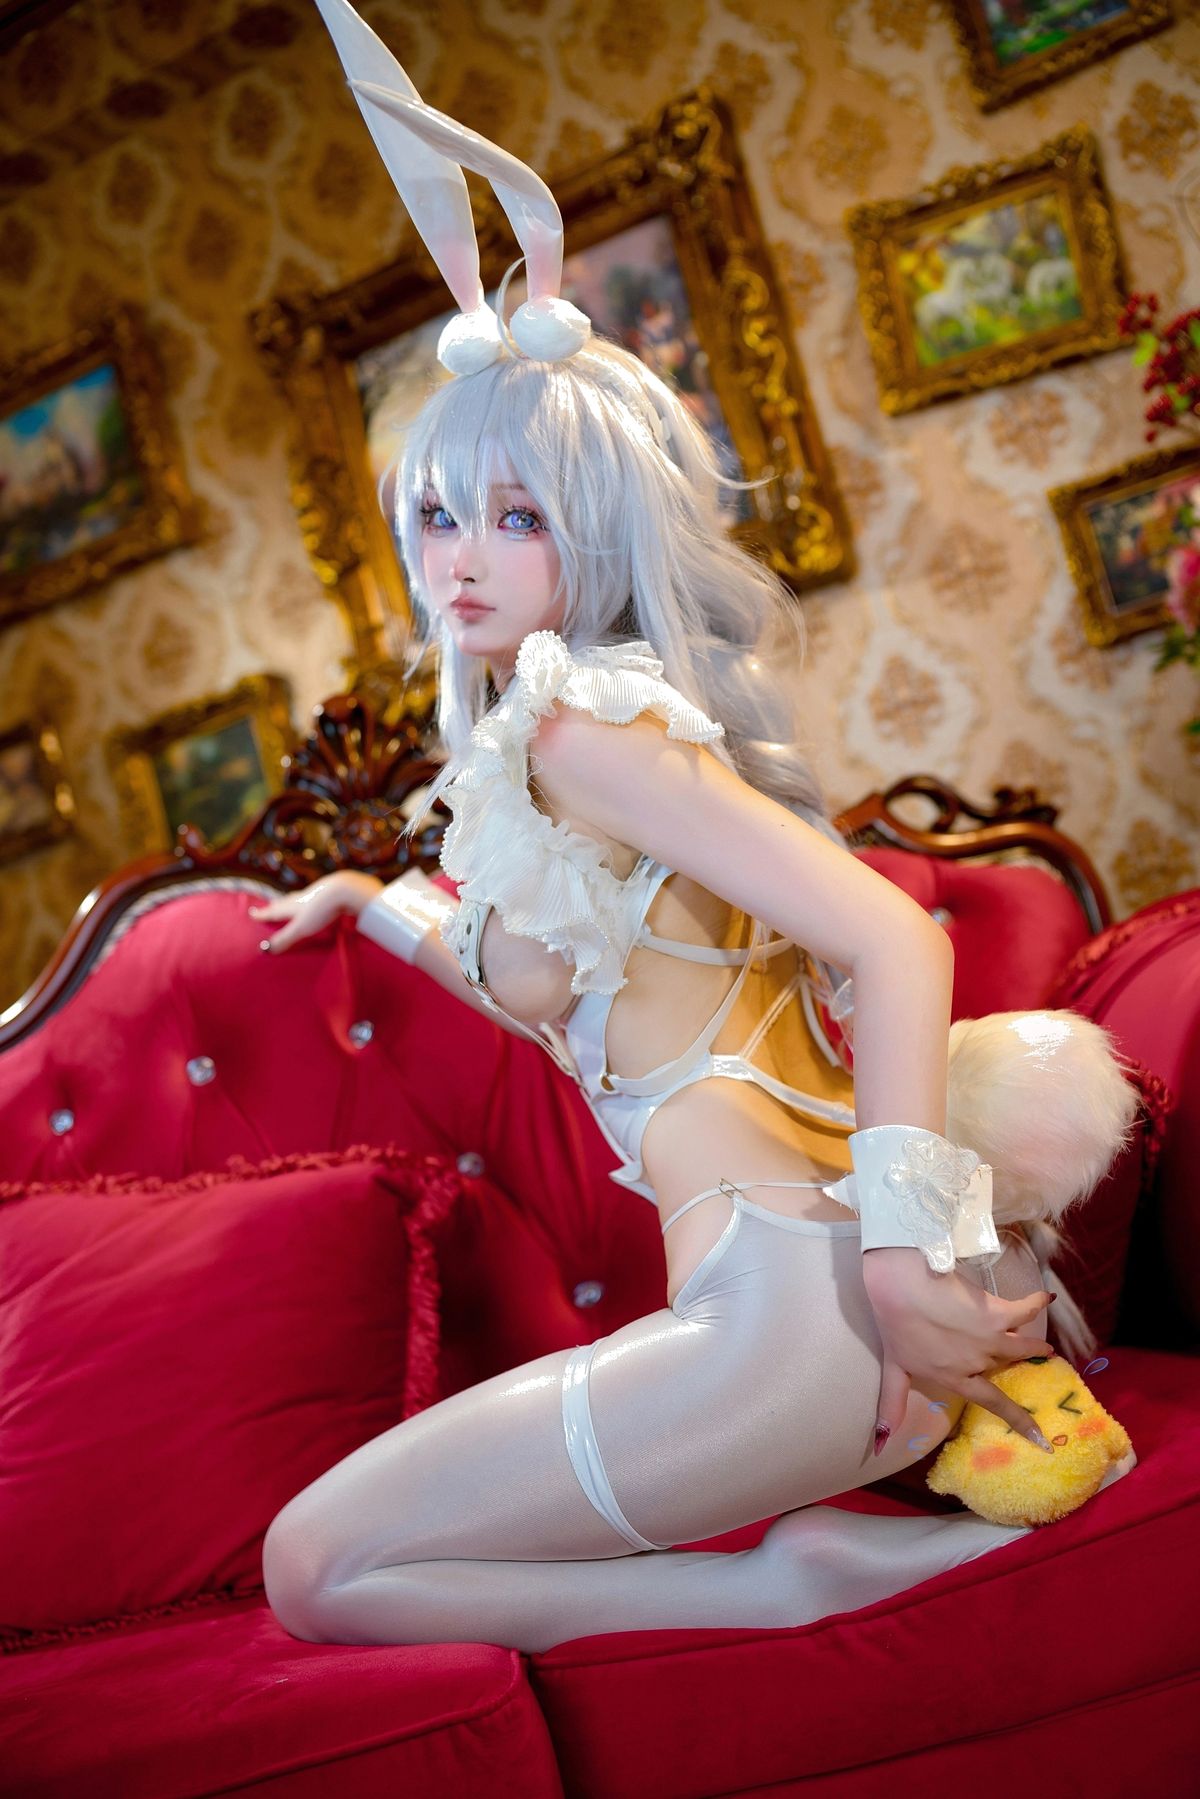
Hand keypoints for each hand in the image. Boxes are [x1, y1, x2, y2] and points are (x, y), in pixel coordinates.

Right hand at [248, 872, 382, 952]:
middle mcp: (300, 899)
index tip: (251, 912)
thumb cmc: (320, 910)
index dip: (262, 914)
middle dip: (275, 905)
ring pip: (298, 898)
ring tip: (286, 902)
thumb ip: (284, 938)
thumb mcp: (300, 928)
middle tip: (268, 905)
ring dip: (290, 901)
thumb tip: (263, 949)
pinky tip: (314, 901)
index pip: (273, 911)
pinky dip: (307, 901)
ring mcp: (315, 894)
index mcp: (291, 907)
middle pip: (284, 902)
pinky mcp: (328, 894)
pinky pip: (313, 898)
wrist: (344, 890)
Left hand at [862, 1245, 1056, 1452]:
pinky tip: (1045, 1297)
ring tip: (1044, 1346)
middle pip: (1007, 1364)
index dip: (1020, 1421)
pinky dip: (1036, 1304)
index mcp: (956, 1378)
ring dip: (1035, 1346)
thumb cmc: (895, 1324)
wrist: (901, 1287)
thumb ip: (894, 1403)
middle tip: (1034, 1359)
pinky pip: (1025, 1311)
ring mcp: (990, 1339)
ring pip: (1023, 1345)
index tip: (1042, 1439)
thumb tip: (879, 1443)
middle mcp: (978, 1363)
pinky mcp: (996, 1312)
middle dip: (1020, 1362)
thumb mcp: (894, 1368)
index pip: (993, 1404)